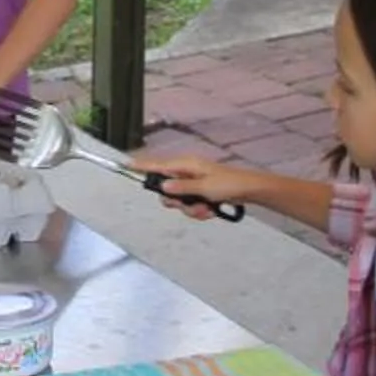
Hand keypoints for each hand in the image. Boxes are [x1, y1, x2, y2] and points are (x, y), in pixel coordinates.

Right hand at [129, 154, 252, 219]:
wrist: (248, 191)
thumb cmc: (229, 185)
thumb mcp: (204, 188)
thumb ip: (182, 188)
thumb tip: (163, 186)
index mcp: (186, 165)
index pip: (159, 165)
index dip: (143, 166)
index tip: (127, 165)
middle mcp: (187, 172)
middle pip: (167, 189)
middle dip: (177, 202)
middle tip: (188, 204)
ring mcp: (193, 183)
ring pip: (179, 201)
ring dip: (191, 209)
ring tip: (206, 208)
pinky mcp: (200, 192)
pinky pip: (190, 205)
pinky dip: (199, 210)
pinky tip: (210, 210)